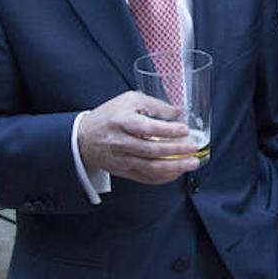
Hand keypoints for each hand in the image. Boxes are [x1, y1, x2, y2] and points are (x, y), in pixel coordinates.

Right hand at [76, 91, 200, 184]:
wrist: (83, 137)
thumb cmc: (109, 115)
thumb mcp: (129, 100)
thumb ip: (155, 105)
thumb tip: (178, 112)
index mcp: (123, 121)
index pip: (147, 128)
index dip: (168, 130)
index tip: (184, 130)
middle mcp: (121, 142)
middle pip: (152, 150)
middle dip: (176, 151)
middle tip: (194, 148)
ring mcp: (122, 160)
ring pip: (150, 168)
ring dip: (174, 167)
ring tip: (191, 163)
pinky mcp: (123, 171)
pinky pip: (146, 178)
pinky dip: (163, 177)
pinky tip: (176, 172)